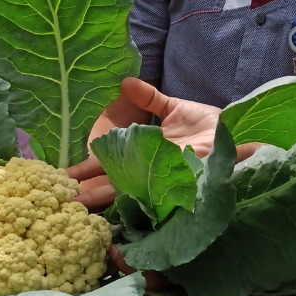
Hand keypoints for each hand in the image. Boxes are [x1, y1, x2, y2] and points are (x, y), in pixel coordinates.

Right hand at [69, 77, 222, 210]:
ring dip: (101, 202)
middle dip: (86, 192)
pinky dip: (132, 206)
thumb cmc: (206, 124)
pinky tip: (112, 213)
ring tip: (79, 208)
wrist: (235, 134)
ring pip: (124, 196)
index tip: (63, 174)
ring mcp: (158, 183)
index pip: (106, 164)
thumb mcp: (173, 107)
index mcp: (142, 155)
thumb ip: (149, 98)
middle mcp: (146, 173)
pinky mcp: (174, 189)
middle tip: (61, 199)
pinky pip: (151, 201)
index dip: (85, 169)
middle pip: (110, 185)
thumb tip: (124, 82)